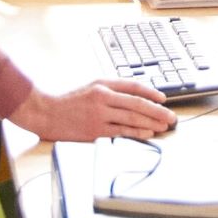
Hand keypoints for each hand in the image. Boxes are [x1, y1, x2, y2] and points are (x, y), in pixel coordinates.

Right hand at [10, 77, 176, 143]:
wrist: (47, 113)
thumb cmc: (69, 100)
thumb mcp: (91, 86)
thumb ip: (112, 88)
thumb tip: (136, 95)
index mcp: (103, 84)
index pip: (133, 86)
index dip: (151, 92)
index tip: (163, 98)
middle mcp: (103, 97)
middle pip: (137, 103)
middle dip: (157, 110)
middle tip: (171, 116)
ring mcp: (99, 115)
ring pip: (132, 118)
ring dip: (151, 122)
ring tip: (164, 126)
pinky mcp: (95, 131)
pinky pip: (121, 132)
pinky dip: (137, 132)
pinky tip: (148, 134)